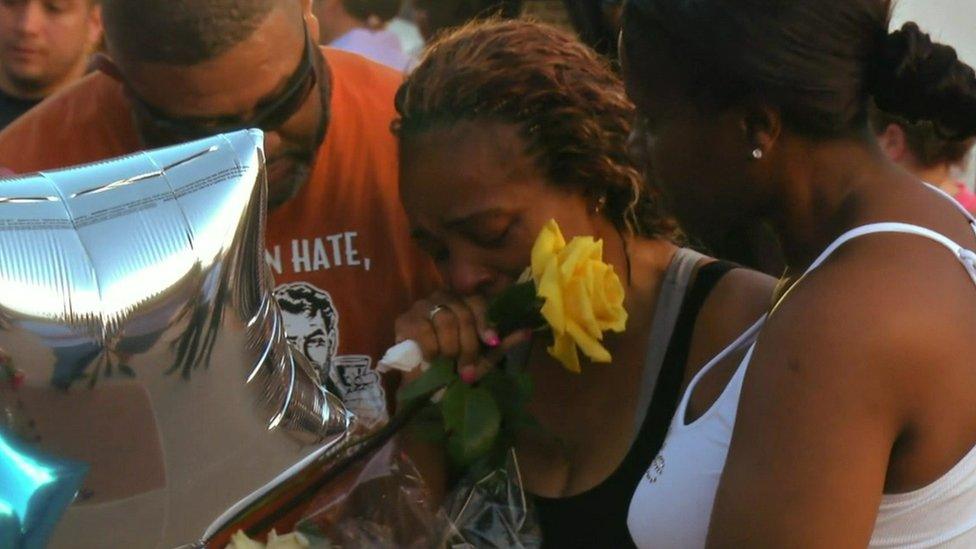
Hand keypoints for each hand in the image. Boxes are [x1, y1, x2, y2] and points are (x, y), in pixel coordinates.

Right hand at [394, 290, 531, 382]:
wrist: (424, 386)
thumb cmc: (455, 367)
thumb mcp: (482, 358)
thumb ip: (501, 344)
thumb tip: (528, 331)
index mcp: (463, 303)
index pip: (477, 302)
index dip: (485, 322)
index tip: (491, 342)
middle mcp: (443, 298)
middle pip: (462, 312)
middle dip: (468, 344)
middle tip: (466, 368)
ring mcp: (422, 306)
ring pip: (445, 319)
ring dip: (450, 347)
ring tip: (448, 363)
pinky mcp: (404, 319)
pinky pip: (424, 329)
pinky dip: (431, 348)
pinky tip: (431, 359)